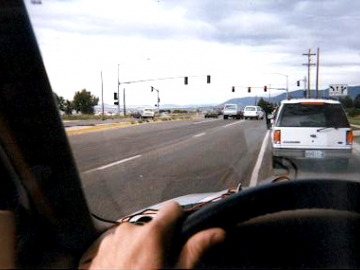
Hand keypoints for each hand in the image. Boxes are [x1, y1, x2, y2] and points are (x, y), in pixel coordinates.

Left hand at [79, 202, 224, 268]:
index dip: (180, 219)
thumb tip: (216, 233)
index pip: (172, 208)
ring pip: (135, 236)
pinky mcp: (99, 251)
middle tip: (160, 263)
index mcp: (151, 234)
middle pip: (153, 226)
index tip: (180, 234)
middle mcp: (129, 231)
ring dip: (140, 248)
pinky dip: (124, 255)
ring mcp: (111, 240)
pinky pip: (118, 245)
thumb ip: (194, 250)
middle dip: (158, 240)